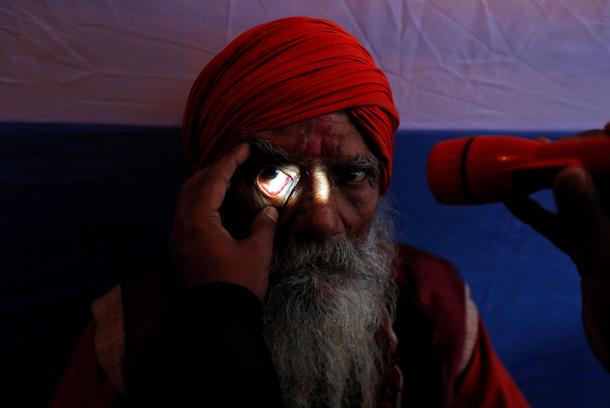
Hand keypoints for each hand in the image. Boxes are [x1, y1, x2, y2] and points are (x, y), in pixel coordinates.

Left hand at [170, 143, 278, 300]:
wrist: (213, 322)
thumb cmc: (236, 286)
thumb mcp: (256, 254)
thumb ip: (262, 226)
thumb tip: (268, 211)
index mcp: (199, 221)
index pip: (213, 180)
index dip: (230, 160)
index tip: (244, 146)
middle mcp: (182, 225)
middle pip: (193, 185)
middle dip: (214, 168)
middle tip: (235, 161)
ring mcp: (178, 239)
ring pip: (186, 200)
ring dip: (205, 185)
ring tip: (226, 179)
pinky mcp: (180, 251)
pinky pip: (187, 215)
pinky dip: (201, 202)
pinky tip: (217, 207)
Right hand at [504, 123, 609, 370]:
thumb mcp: (604, 257)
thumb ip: (587, 214)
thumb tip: (566, 173)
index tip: (597, 131)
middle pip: (600, 176)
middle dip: (573, 160)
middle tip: (542, 151)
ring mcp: (604, 232)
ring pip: (577, 197)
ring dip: (547, 184)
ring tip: (520, 168)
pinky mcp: (586, 248)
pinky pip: (559, 224)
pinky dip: (535, 213)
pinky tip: (510, 201)